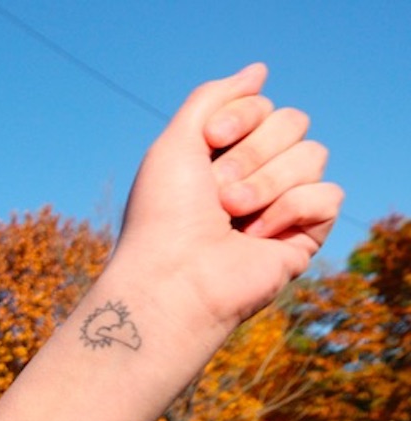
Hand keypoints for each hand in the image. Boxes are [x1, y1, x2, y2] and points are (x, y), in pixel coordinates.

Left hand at [117, 64, 341, 329]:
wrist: (173, 277)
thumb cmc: (164, 215)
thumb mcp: (175, 142)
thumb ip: (213, 98)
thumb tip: (259, 70)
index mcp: (227, 153)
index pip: (266, 105)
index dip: (242, 116)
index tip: (209, 141)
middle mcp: (258, 174)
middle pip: (295, 122)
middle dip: (253, 152)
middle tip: (218, 190)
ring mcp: (284, 204)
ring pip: (313, 155)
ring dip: (266, 182)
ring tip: (233, 215)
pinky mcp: (306, 234)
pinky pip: (328, 195)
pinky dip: (290, 211)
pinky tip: (258, 236)